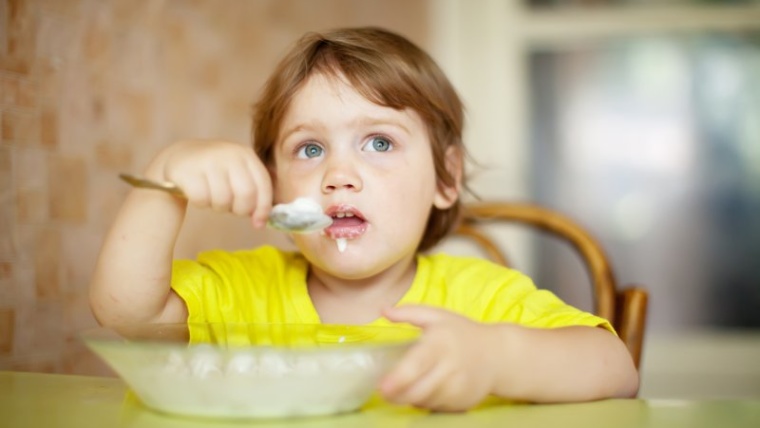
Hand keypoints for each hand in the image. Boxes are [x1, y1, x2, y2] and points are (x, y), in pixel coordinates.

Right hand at [146, 140, 272, 227]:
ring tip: (213, 198)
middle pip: (246, 194)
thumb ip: (253, 193)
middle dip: (240, 209)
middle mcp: (230, 154)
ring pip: (223, 200)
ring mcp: (209, 161)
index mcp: (247, 155)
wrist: (182, 156)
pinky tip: (198, 194)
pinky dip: (202, 203)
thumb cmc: (216, 173)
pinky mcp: (189, 171)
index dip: (263, 208)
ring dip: (219, 207)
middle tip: (231, 209)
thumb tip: (260, 222)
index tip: (258, 224)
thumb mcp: (238, 174)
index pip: (263, 184)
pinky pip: (202, 200)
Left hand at [380, 305, 500, 411]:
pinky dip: (425, 402)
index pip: (418, 364)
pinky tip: (425, 390)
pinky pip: (436, 408)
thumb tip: (383, 310)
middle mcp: (451, 367)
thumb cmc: (461, 332)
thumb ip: (408, 312)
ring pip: (425, 401)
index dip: (399, 378)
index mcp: (441, 343)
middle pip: (418, 390)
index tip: (381, 386)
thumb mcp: (437, 316)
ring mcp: (459, 388)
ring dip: (409, 398)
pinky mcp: (463, 403)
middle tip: (384, 391)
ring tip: (406, 386)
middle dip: (396, 395)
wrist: (498, 355)